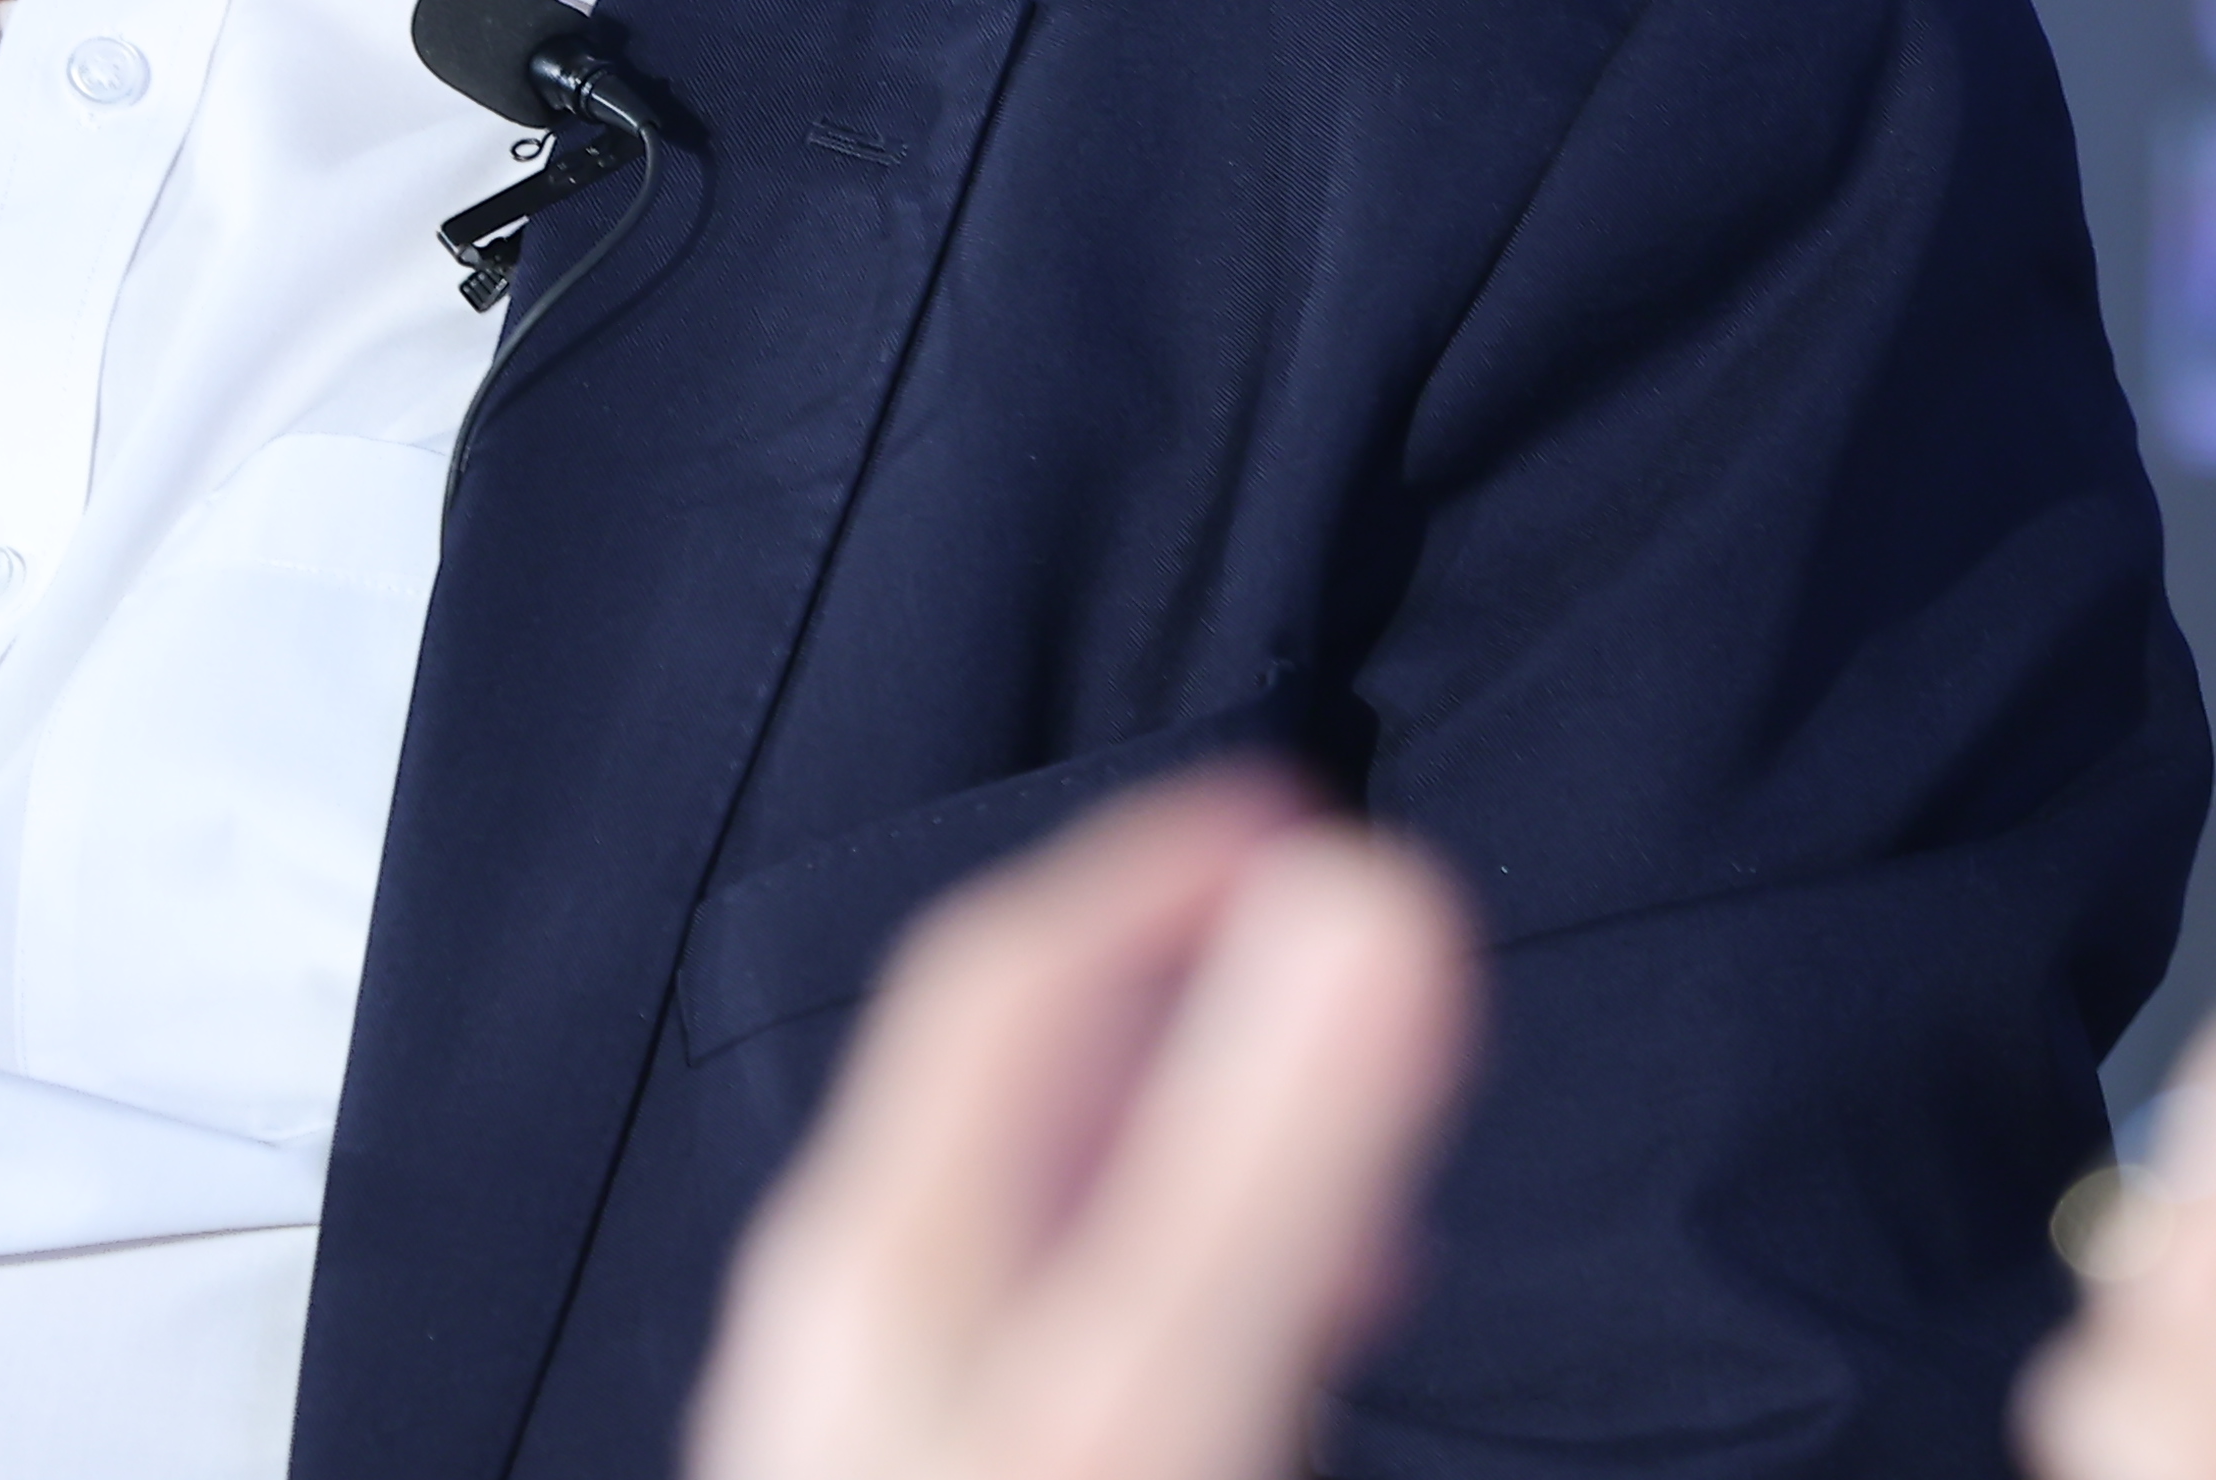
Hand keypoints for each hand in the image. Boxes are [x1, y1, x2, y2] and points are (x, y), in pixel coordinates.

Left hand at [690, 769, 1479, 1479]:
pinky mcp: (916, 1475)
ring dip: (1172, 1143)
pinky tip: (1228, 1353)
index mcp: (887, 1248)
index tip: (1288, 803)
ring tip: (1316, 1145)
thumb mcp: (1148, 1383)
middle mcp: (850, 1321)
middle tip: (1318, 950)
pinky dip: (1150, 1279)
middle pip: (1006, 1085)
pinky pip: (1030, 1334)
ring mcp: (864, 1423)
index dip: (1155, 861)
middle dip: (1173, 991)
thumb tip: (1366, 907)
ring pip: (1022, 1216)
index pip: (1009, 970)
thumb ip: (1258, 1156)